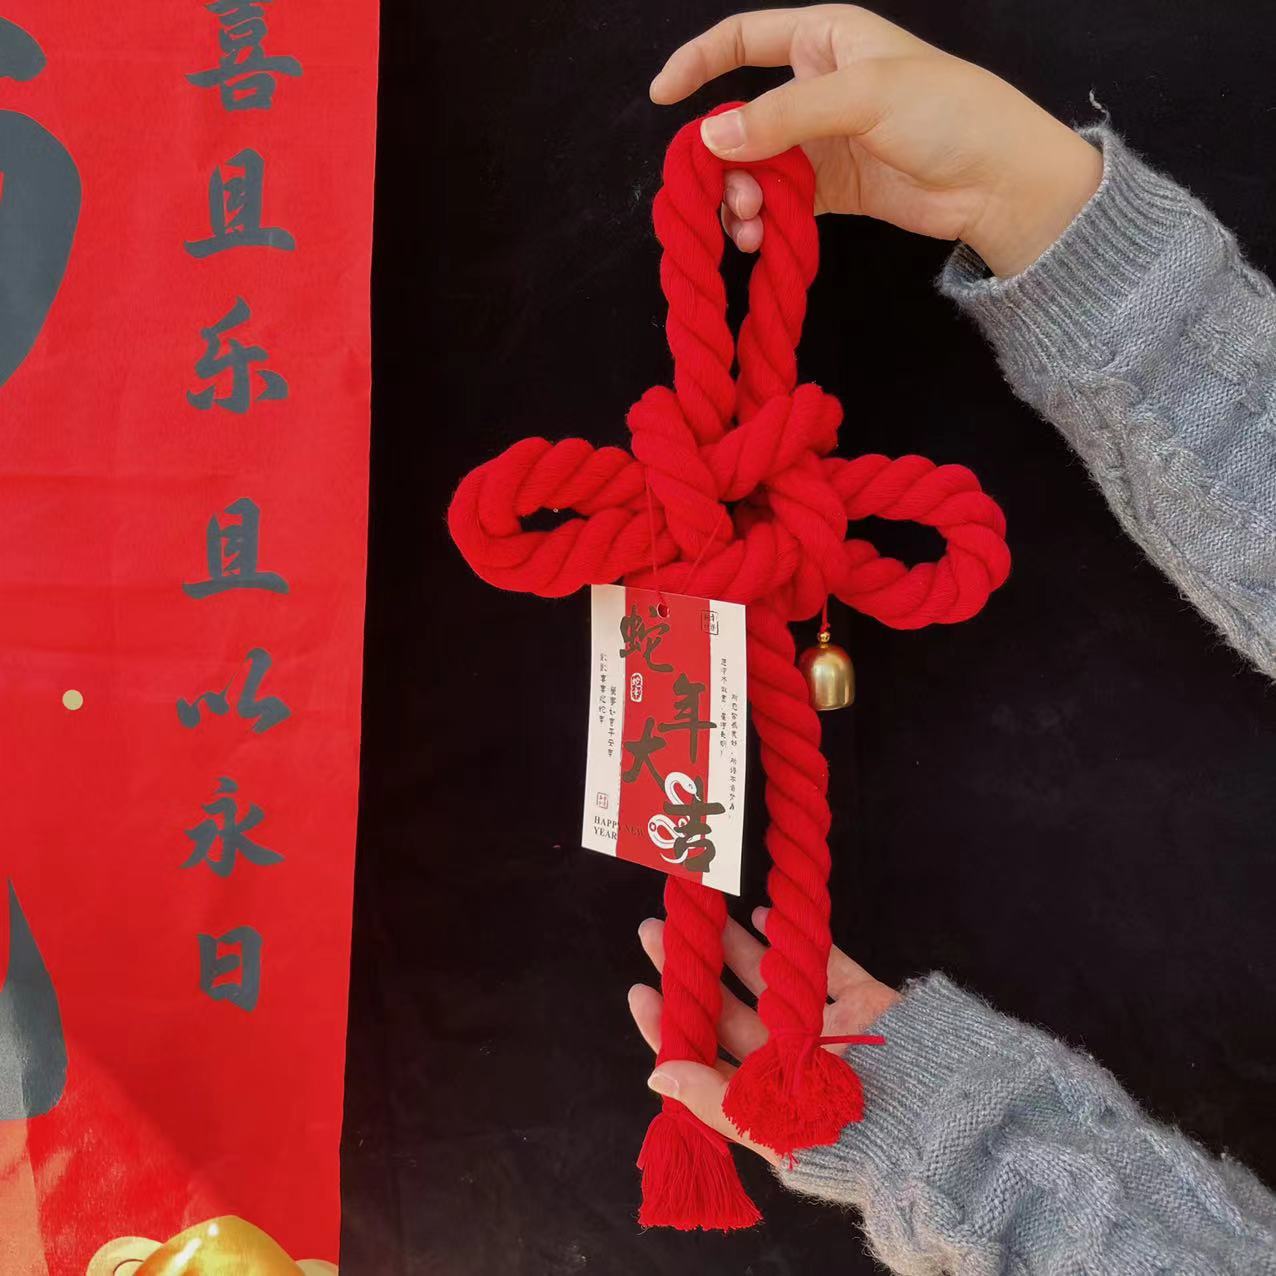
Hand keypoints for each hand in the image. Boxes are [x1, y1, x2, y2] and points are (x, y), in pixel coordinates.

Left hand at [627, 906, 899, 1163]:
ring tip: (703, 916)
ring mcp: (829, 1032)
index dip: (670, 1028)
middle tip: (656, 933)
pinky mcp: (865, 1007)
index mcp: (766, 1101)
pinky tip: (764, 916)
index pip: (704, 1060)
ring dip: (736, 949)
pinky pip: (826, 966)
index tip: (639, 990)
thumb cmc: (849, 1140)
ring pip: (772, 982)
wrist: (937, 1124)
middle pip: (730, 1011)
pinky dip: (796, 941)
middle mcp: (791, 1065)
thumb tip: (656, 1075)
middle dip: (693, 974)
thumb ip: (713, 1101)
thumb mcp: (770, 1128)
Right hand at [650, 5, 1102, 275]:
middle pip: (741, 118)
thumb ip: (781, 117)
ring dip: (741, 198)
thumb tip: (711, 138)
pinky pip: (779, 202)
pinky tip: (759, 240)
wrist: (998, 182)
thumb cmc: (946, 113)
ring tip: (748, 227)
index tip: (662, 97)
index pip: (744, 39)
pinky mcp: (831, 189)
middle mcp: (817, 87)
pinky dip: (762, 221)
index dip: (699, 62)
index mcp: (825, 40)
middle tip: (727, 197)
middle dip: (724, 160)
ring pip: (755, 167)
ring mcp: (822, 141)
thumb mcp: (861, 98)